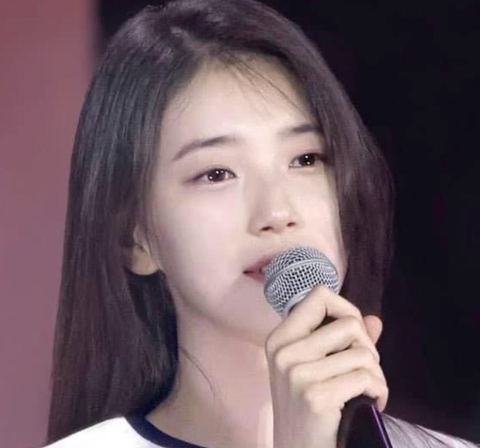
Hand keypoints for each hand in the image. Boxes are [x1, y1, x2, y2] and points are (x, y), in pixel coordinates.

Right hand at [265, 285, 388, 447]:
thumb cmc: (309, 413)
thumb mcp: (316, 371)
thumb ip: (345, 343)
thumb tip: (375, 320)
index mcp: (280, 339)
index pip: (319, 295)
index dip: (346, 309)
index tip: (353, 335)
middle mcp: (284, 352)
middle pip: (349, 324)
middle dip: (368, 349)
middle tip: (363, 373)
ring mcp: (297, 374)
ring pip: (363, 353)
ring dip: (376, 375)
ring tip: (367, 392)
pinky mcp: (316, 396)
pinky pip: (366, 377)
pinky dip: (379, 392)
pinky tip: (370, 405)